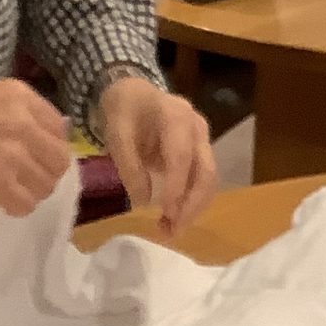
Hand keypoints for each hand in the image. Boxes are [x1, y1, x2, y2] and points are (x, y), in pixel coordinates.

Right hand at [0, 79, 69, 218]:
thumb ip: (17, 111)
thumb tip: (37, 135)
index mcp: (23, 99)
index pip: (60, 129)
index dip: (49, 146)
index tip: (37, 155)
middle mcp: (26, 125)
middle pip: (59, 160)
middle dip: (45, 172)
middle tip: (27, 177)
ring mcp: (16, 156)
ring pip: (45, 186)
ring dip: (31, 191)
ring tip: (13, 189)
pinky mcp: (1, 183)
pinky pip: (26, 204)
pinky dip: (16, 207)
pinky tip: (2, 201)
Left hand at [98, 76, 216, 236]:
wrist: (135, 94)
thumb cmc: (125, 112)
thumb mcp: (117, 134)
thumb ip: (129, 166)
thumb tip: (144, 202)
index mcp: (177, 117)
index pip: (182, 157)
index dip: (177, 187)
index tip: (167, 213)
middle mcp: (198, 129)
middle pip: (206, 172)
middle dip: (192, 206)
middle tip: (173, 232)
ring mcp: (203, 141)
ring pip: (208, 181)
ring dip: (193, 209)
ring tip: (170, 231)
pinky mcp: (201, 154)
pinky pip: (201, 181)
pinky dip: (190, 202)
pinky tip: (173, 219)